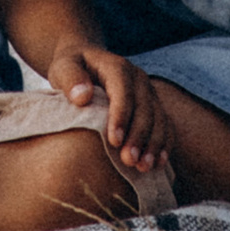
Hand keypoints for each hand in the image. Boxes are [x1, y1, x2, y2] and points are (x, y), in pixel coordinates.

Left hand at [47, 43, 172, 179]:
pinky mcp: (154, 107)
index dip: (121, 115)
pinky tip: (158, 163)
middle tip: (128, 160)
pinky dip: (164, 144)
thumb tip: (83, 96)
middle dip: (138, 136)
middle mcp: (138, 79)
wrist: (86, 63)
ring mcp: (149, 93)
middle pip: (144, 108)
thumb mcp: (63, 67)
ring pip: (159, 118)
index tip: (114, 140)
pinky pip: (166, 125)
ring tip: (143, 167)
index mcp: (117, 67)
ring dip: (153, 144)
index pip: (123, 91)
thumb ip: (69, 78)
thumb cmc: (71, 69)